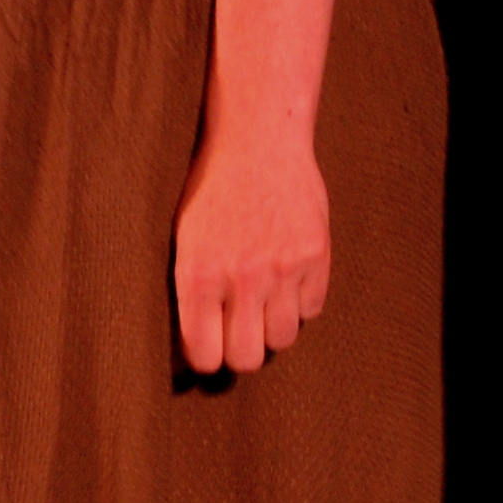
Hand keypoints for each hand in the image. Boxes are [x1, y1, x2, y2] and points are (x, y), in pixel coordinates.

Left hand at [173, 129, 331, 374]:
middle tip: (239, 334)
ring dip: (273, 328)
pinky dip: (300, 303)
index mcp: (198, 276)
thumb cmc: (213, 193)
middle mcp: (241, 279)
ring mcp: (283, 269)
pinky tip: (287, 277)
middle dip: (241, 352)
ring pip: (283, 339)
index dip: (207, 360)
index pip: (204, 355)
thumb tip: (196, 351)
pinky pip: (312, 310)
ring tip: (264, 302)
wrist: (258, 143)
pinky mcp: (316, 258)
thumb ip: (192, 295)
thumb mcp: (186, 242)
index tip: (210, 351)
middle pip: (247, 359)